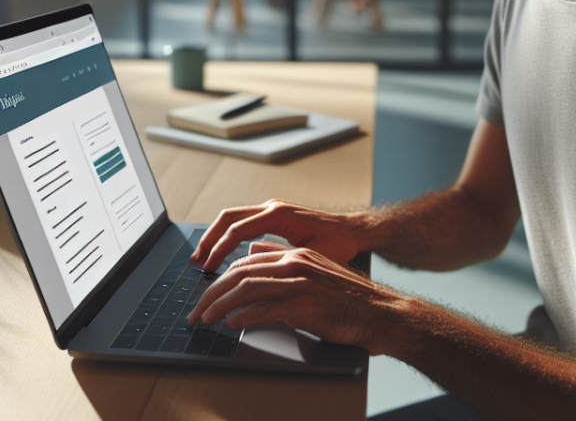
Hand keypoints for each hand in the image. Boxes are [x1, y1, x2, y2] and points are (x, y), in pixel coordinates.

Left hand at [186, 246, 400, 354]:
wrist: (379, 312)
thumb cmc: (346, 297)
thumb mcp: (314, 271)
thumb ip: (283, 260)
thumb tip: (253, 251)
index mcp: (294, 254)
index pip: (245, 261)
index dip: (220, 278)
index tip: (205, 296)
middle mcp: (294, 262)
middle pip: (240, 272)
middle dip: (211, 292)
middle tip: (196, 311)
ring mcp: (300, 282)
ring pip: (247, 288)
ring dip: (220, 304)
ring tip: (205, 319)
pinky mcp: (305, 303)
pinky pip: (265, 309)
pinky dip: (244, 317)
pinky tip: (233, 324)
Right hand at [190, 199, 363, 271]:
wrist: (353, 230)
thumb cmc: (338, 244)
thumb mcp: (308, 256)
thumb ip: (280, 259)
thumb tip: (252, 271)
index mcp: (278, 215)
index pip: (236, 230)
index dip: (218, 250)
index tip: (207, 268)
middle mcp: (272, 207)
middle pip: (227, 218)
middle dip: (208, 239)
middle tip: (196, 261)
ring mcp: (272, 208)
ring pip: (233, 217)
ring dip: (216, 235)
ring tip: (204, 257)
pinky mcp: (274, 214)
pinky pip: (243, 220)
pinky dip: (228, 234)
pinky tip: (224, 251)